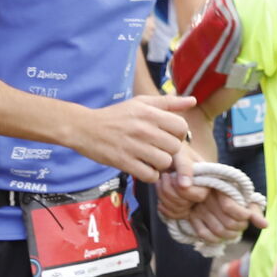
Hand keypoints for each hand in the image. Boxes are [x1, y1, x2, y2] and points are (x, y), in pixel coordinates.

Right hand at [68, 94, 197, 182]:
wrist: (84, 128)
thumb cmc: (115, 115)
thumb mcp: (140, 103)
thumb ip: (167, 103)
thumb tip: (192, 101)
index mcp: (149, 113)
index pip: (181, 127)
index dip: (178, 134)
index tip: (167, 136)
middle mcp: (143, 129)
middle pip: (175, 147)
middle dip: (169, 150)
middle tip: (158, 149)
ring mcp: (133, 146)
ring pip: (164, 162)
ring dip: (160, 164)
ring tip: (150, 159)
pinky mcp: (124, 162)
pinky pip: (150, 175)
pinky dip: (149, 175)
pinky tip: (142, 167)